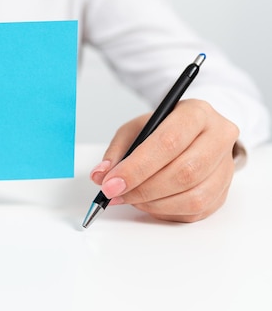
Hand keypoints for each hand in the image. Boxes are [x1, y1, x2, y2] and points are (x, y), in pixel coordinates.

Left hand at [89, 99, 239, 222]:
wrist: (194, 134)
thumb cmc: (164, 129)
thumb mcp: (136, 128)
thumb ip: (117, 150)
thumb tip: (100, 175)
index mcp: (196, 113)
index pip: (169, 143)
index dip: (137, 168)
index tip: (111, 183)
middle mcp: (219, 138)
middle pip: (184, 172)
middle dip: (143, 189)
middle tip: (115, 194)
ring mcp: (226, 167)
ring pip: (193, 197)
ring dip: (154, 204)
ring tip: (130, 198)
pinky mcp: (223, 191)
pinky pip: (195, 211)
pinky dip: (165, 212)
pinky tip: (148, 203)